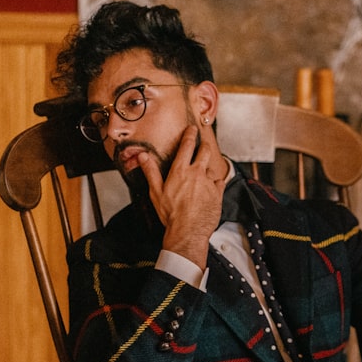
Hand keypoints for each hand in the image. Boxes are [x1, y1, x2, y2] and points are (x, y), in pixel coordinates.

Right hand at [140, 124, 225, 267]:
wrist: (188, 232)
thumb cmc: (171, 214)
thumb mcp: (156, 192)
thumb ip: (150, 171)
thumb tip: (142, 156)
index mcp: (180, 171)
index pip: (187, 146)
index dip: (190, 135)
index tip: (193, 129)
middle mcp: (197, 173)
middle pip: (205, 151)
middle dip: (204, 146)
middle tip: (202, 146)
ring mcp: (209, 183)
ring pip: (212, 167)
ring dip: (208, 168)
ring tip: (203, 174)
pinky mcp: (218, 193)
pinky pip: (219, 181)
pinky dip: (215, 182)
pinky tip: (210, 188)